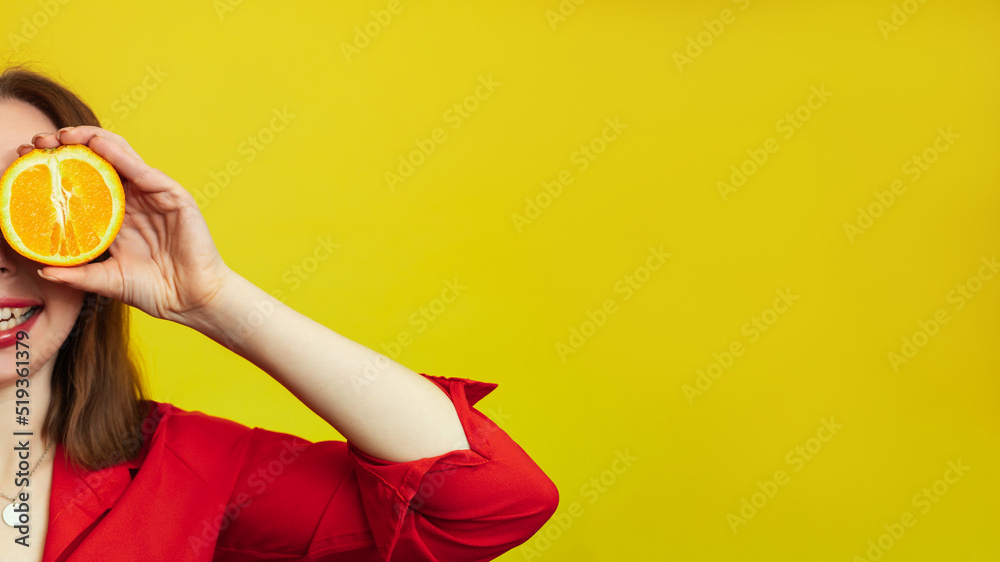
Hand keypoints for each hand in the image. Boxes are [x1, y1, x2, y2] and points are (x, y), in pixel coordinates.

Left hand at [19, 127, 234, 326]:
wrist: (191, 301)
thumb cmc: (156, 290)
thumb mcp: (108, 280)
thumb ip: (77, 275)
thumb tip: (43, 271)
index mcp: (118, 216)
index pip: (84, 180)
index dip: (57, 167)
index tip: (27, 160)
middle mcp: (135, 200)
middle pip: (99, 160)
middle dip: (68, 145)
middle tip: (38, 143)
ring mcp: (154, 195)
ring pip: (120, 156)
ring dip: (91, 140)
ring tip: (64, 135)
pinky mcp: (173, 196)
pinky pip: (143, 171)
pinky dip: (120, 155)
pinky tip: (98, 144)